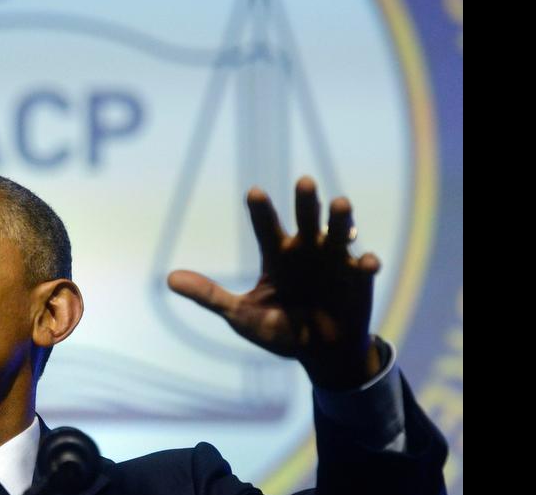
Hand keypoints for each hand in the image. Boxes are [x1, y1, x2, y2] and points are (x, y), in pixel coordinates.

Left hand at [167, 176, 381, 390]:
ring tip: (340, 203)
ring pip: (338, 233)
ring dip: (340, 219)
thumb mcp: (241, 315)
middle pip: (305, 219)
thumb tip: (168, 279)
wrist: (320, 354)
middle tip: (305, 182)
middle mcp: (306, 250)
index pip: (266, 226)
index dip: (261, 210)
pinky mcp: (359, 280)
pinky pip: (364, 268)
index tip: (254, 192)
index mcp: (277, 255)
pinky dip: (366, 264)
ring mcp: (335, 262)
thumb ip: (209, 295)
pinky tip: (366, 263)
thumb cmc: (279, 330)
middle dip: (306, 202)